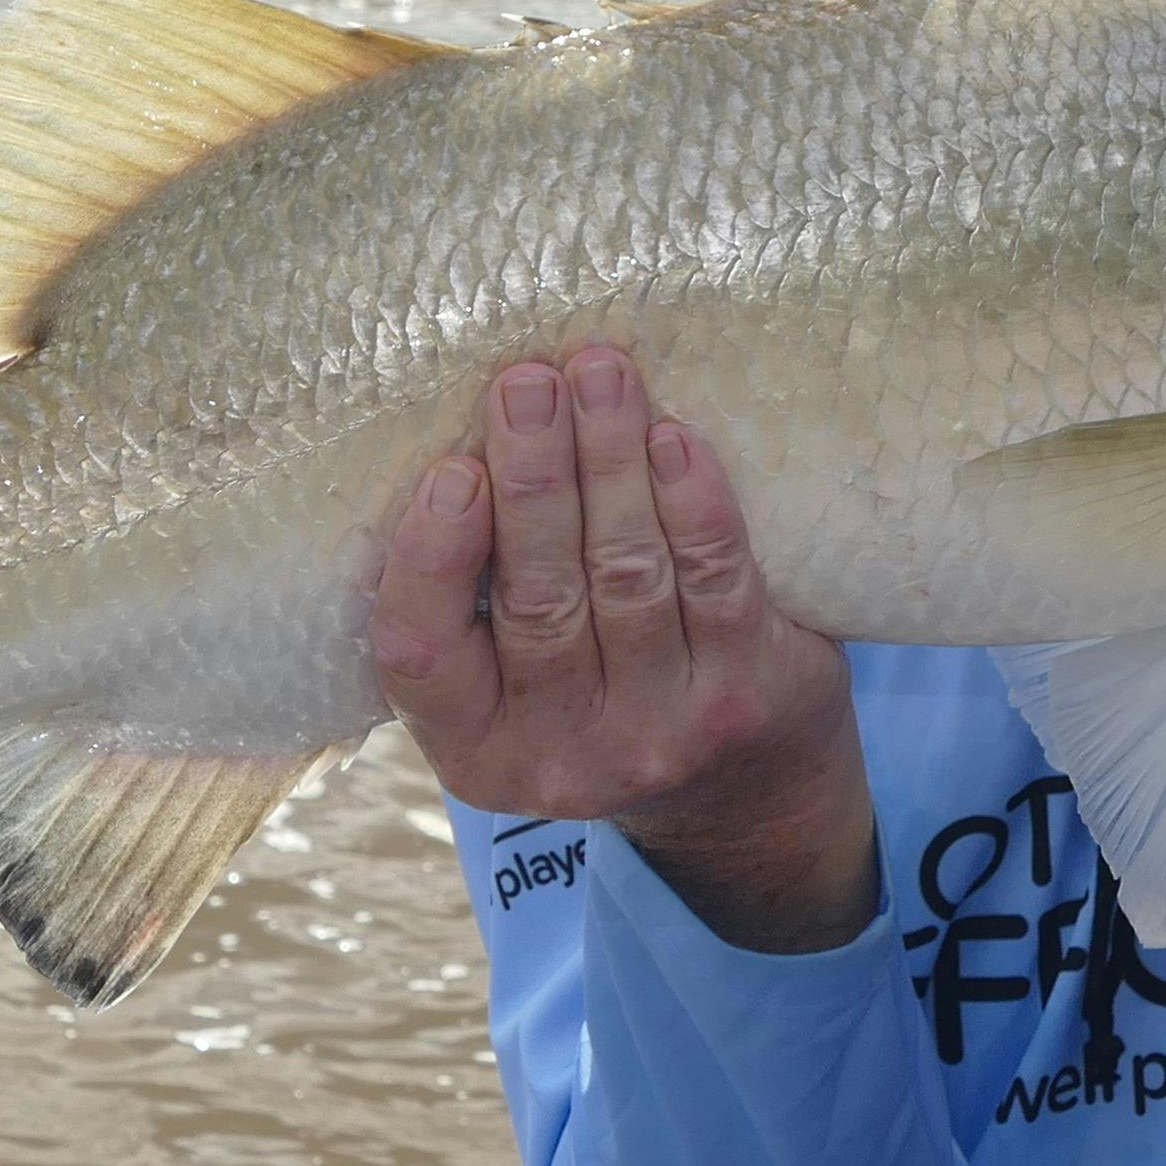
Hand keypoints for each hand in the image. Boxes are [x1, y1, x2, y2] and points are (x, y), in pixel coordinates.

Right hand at [370, 346, 876, 950]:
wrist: (745, 790)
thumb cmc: (601, 691)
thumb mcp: (512, 683)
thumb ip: (478, 597)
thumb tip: (464, 436)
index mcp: (473, 748)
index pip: (421, 652)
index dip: (432, 558)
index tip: (454, 467)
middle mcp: (561, 754)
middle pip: (538, 595)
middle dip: (533, 473)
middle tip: (528, 380)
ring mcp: (658, 734)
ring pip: (626, 574)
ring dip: (611, 461)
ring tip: (602, 374)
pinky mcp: (743, 699)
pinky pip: (714, 582)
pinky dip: (692, 504)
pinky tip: (675, 440)